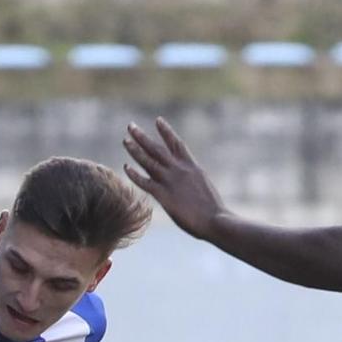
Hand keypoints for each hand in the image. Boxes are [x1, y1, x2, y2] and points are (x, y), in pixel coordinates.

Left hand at [122, 118, 225, 240]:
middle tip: (131, 126)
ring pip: (148, 161)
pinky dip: (134, 174)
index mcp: (192, 166)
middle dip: (143, 136)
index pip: (176, 143)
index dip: (166, 131)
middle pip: (157, 148)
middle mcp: (179, 169)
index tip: (158, 120)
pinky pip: (145, 182)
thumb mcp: (204, 186)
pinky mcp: (164, 196)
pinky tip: (125, 167)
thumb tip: (189, 180)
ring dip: (135, 150)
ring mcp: (170, 181)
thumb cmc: (214, 210)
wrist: (216, 220)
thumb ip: (193, 179)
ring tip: (125, 140)